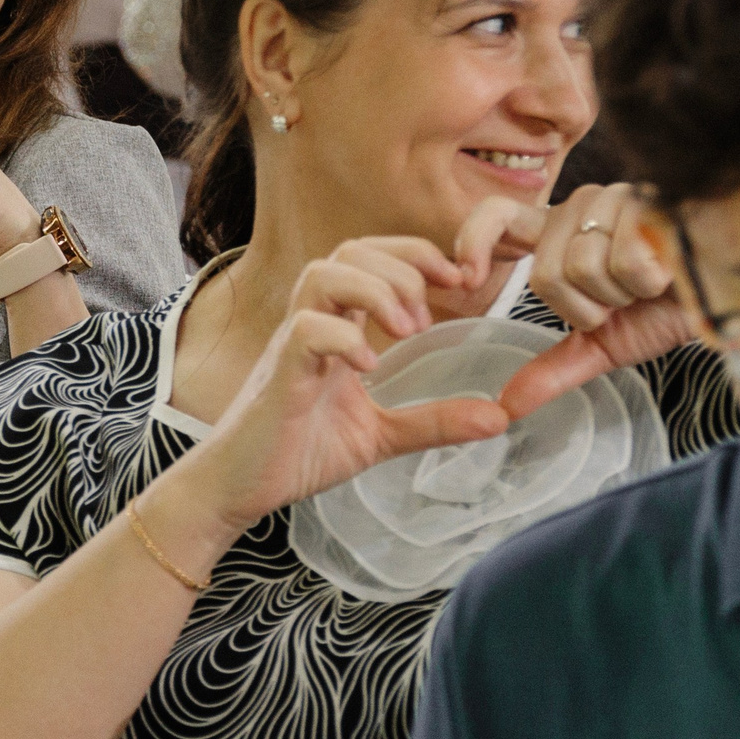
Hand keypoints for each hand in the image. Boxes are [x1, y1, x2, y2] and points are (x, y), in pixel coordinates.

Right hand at [165, 254, 507, 539]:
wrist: (239, 488)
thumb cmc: (297, 452)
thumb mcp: (381, 435)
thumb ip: (433, 421)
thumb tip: (500, 417)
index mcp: (336, 327)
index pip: (371, 256)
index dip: (416, 255)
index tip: (459, 281)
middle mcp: (311, 324)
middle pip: (350, 250)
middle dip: (402, 267)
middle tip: (432, 312)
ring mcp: (291, 345)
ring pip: (323, 274)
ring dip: (374, 291)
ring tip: (405, 331)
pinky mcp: (279, 375)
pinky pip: (306, 330)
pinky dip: (344, 338)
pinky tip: (369, 366)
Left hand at [455, 185, 693, 418]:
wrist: (736, 292)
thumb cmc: (669, 308)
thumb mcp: (604, 344)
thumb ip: (553, 370)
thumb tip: (505, 407)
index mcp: (558, 230)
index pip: (496, 217)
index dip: (472, 242)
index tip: (464, 279)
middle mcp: (580, 205)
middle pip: (545, 275)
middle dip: (588, 307)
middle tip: (626, 298)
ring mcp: (615, 196)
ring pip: (582, 268)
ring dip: (623, 293)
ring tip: (653, 281)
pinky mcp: (651, 198)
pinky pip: (624, 260)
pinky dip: (652, 280)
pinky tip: (671, 269)